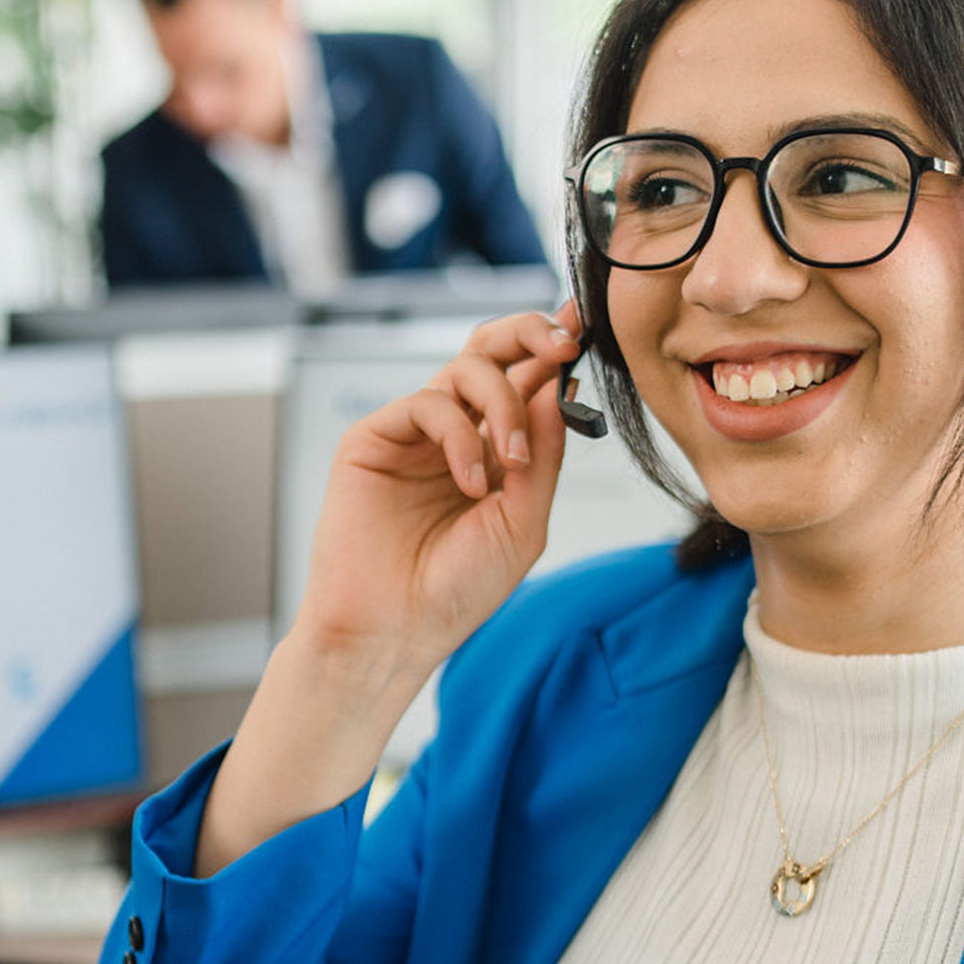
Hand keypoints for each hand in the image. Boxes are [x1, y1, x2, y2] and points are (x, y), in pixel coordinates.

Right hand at [194, 303, 584, 875]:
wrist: (396, 630)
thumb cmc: (457, 590)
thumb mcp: (524, 519)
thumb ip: (542, 450)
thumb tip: (558, 383)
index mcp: (493, 450)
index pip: (526, 381)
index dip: (556, 351)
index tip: (589, 332)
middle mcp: (455, 433)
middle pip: (490, 350)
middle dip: (529, 333)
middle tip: (562, 342)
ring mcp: (414, 433)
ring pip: (466, 367)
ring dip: (505, 403)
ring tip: (511, 463)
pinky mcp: (374, 438)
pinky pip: (428, 403)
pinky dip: (460, 436)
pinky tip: (470, 484)